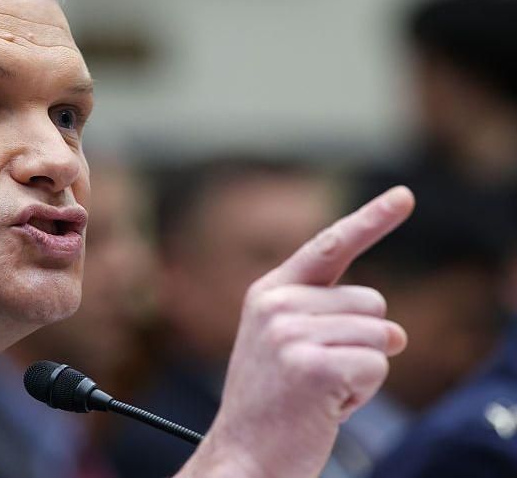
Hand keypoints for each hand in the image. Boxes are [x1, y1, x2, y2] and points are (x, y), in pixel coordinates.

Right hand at [180, 186, 414, 477]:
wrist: (243, 454)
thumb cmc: (271, 404)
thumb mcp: (283, 345)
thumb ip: (324, 317)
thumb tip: (393, 331)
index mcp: (268, 292)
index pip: (330, 246)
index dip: (371, 220)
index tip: (405, 196)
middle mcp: (276, 304)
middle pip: (372, 300)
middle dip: (364, 342)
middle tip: (319, 374)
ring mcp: (291, 333)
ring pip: (380, 335)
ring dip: (363, 371)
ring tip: (319, 391)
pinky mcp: (312, 366)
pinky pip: (377, 367)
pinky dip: (363, 394)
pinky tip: (325, 405)